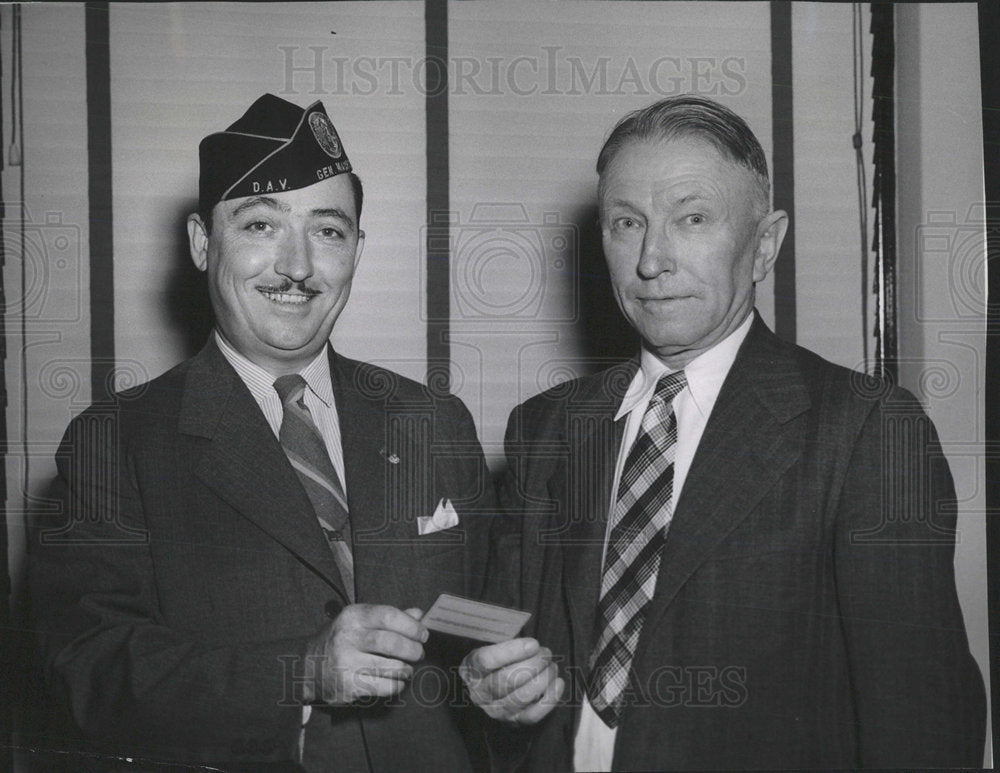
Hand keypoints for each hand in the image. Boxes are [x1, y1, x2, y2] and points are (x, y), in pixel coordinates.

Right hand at [303, 604, 426, 704]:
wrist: (308, 667)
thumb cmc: (342, 640)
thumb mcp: (360, 621)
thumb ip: (389, 617)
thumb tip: (419, 614)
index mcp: (352, 617)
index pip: (388, 616)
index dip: (411, 626)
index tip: (423, 634)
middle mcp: (347, 638)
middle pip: (391, 643)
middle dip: (412, 649)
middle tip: (419, 653)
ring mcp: (346, 664)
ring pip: (390, 667)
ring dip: (406, 669)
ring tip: (407, 668)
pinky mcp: (348, 686)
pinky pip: (383, 687)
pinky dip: (397, 684)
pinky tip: (398, 680)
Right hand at [460, 638, 564, 723]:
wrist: (487, 692)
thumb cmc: (493, 664)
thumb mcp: (488, 648)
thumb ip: (504, 644)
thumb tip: (531, 645)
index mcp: (471, 670)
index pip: (486, 661)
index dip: (512, 651)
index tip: (532, 644)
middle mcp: (481, 694)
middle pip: (508, 680)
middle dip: (534, 664)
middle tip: (546, 653)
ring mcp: (497, 711)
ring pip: (522, 696)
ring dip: (543, 678)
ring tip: (552, 666)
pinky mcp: (514, 722)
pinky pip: (534, 715)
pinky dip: (550, 699)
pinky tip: (558, 683)